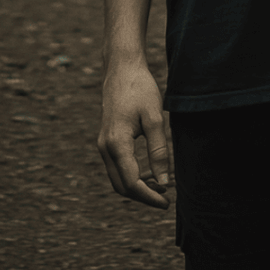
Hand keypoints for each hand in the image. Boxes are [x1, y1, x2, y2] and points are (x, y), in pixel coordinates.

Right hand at [96, 56, 170, 206]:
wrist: (121, 68)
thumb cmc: (140, 89)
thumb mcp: (155, 118)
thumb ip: (159, 151)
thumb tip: (164, 181)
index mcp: (116, 143)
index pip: (132, 183)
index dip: (149, 196)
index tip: (167, 202)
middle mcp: (105, 147)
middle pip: (121, 186)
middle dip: (143, 196)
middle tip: (166, 198)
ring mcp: (102, 144)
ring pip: (117, 178)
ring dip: (137, 187)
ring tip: (161, 186)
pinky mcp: (106, 140)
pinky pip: (116, 167)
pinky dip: (131, 175)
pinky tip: (149, 172)